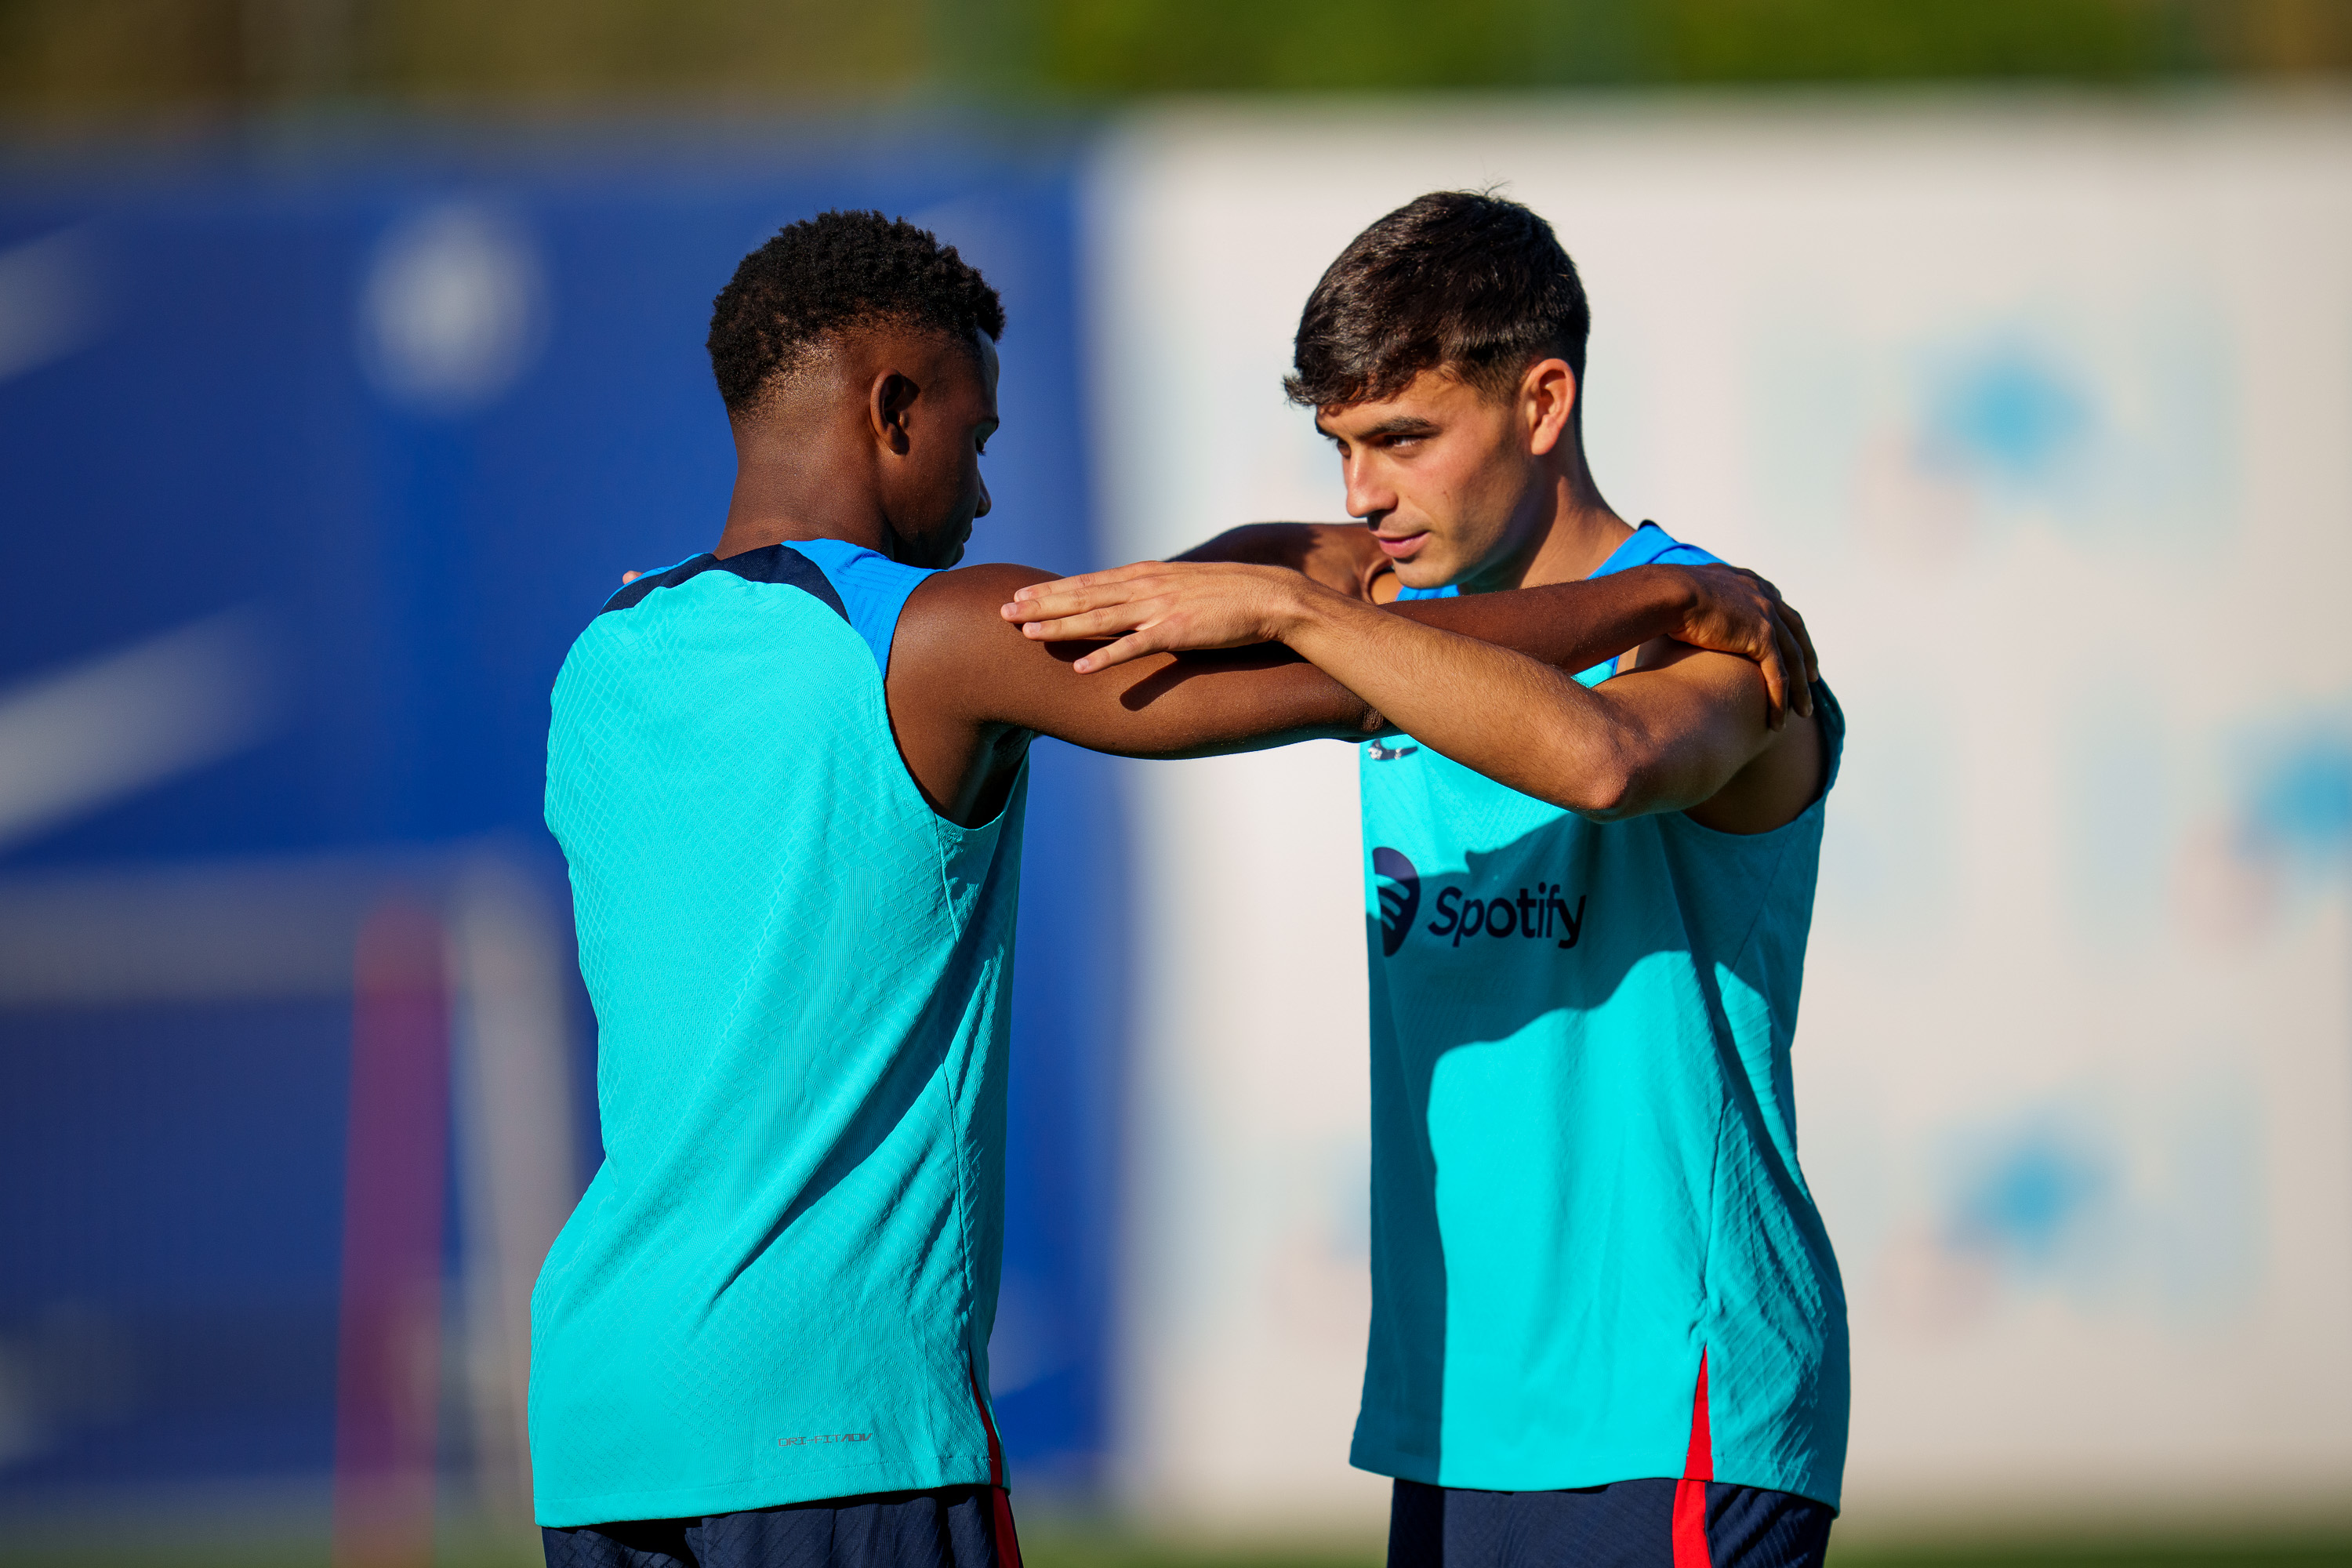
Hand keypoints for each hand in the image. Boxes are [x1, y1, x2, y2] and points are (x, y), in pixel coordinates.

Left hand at [1001, 560, 1317, 672]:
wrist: (1270, 596)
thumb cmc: (1230, 595)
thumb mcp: (1184, 585)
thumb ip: (1154, 592)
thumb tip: (1131, 600)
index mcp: (1146, 574)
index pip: (1088, 582)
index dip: (1051, 589)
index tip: (1019, 594)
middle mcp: (1145, 586)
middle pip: (1082, 596)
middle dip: (1040, 605)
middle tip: (1002, 611)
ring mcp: (1159, 608)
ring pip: (1098, 618)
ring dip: (1060, 627)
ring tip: (1026, 634)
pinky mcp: (1176, 632)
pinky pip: (1133, 647)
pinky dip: (1104, 656)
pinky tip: (1079, 666)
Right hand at [1667, 564, 1818, 727]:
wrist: (1668, 591)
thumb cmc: (1666, 594)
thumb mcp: (1692, 591)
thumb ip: (1701, 598)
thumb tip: (1685, 609)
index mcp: (1750, 584)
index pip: (1779, 609)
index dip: (1789, 631)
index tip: (1794, 647)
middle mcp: (1764, 597)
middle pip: (1795, 633)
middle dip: (1806, 658)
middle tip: (1811, 679)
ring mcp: (1766, 616)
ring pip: (1792, 660)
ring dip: (1799, 689)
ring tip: (1803, 712)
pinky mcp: (1761, 637)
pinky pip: (1778, 675)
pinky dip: (1780, 700)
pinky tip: (1778, 721)